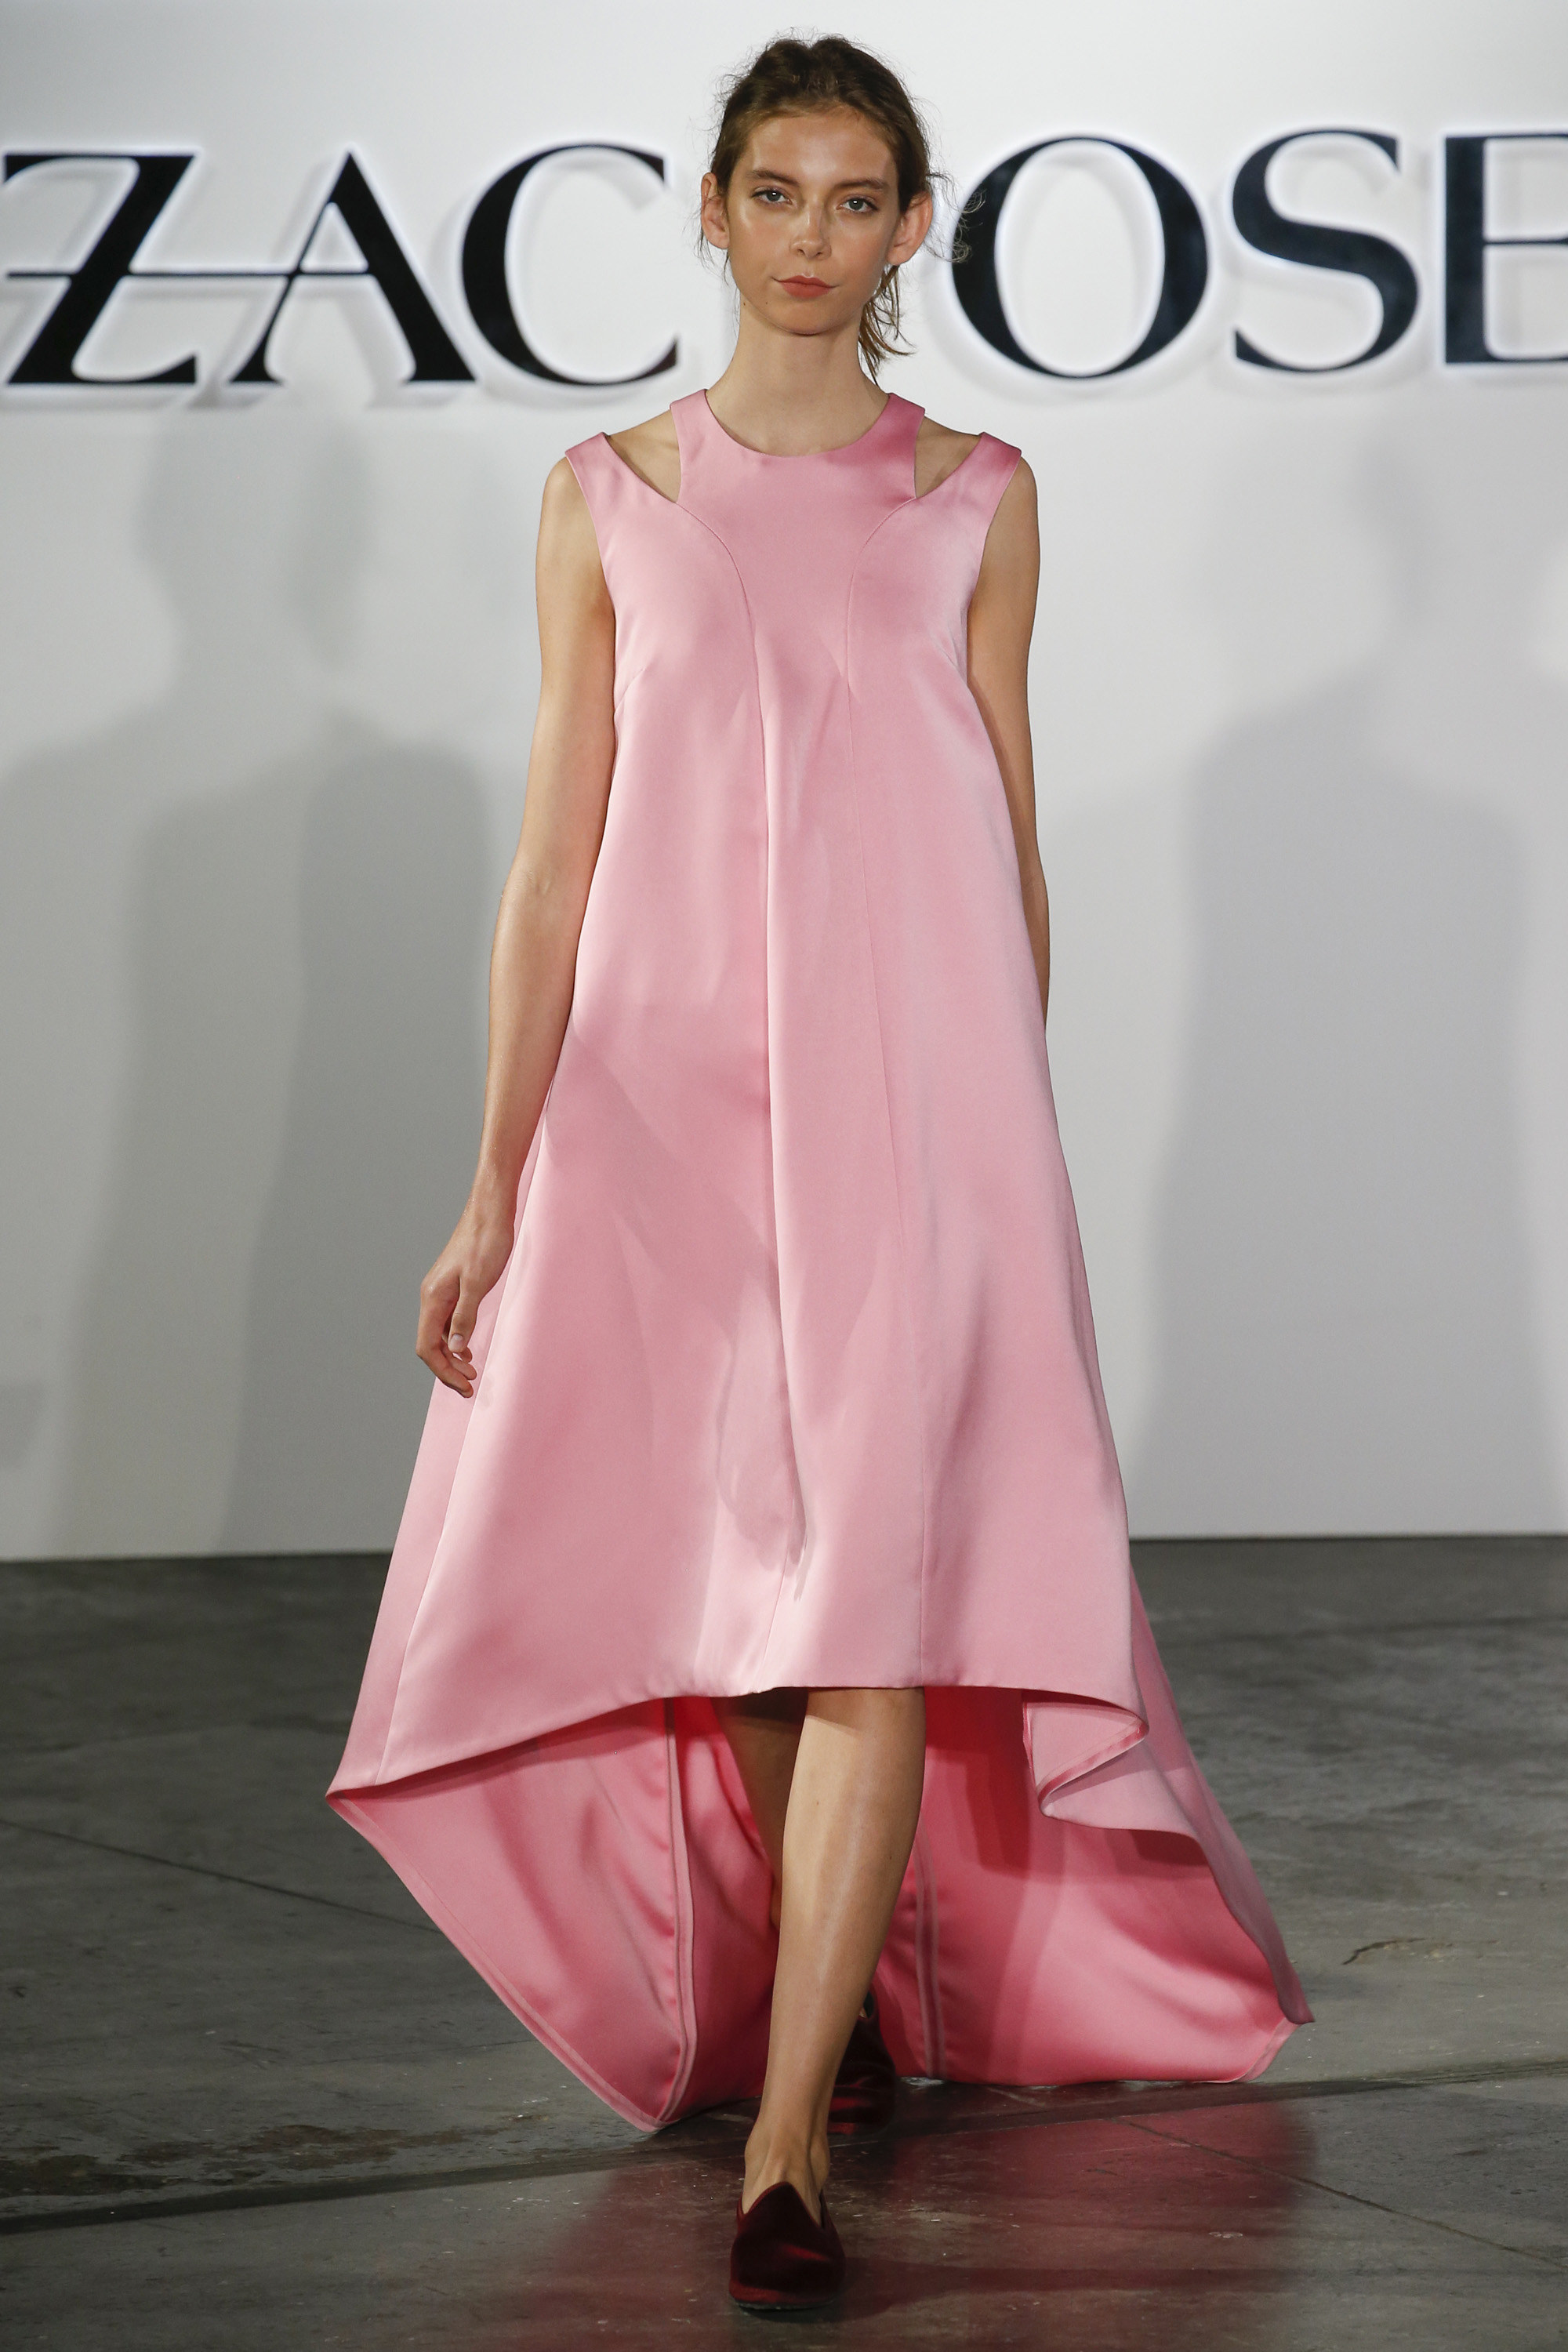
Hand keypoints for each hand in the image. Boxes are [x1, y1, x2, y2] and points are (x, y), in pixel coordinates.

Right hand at [417, 1193, 515, 1396]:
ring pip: (438, 1334)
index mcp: (433, 1298)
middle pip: (430, 1344)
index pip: (427, 1346)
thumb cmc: (486, 1242)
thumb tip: (453, 1349)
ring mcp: (441, 1292)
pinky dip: (456, 1340)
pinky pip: (447, 1322)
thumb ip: (465, 1317)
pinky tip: (468, 1348)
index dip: (442, 1371)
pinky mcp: (453, 1287)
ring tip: (471, 1373)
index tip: (464, 1385)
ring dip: (451, 1357)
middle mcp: (431, 1297)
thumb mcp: (478, 1283)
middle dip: (447, 1369)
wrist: (490, 1211)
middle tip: (471, 1386)